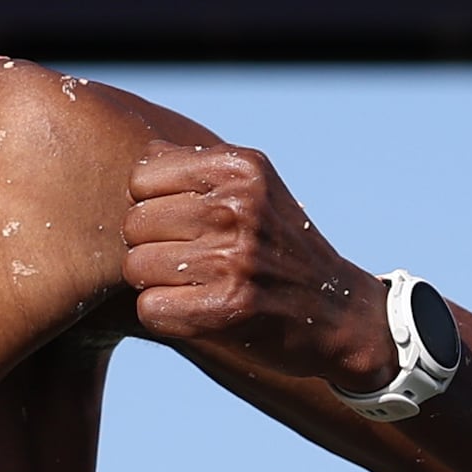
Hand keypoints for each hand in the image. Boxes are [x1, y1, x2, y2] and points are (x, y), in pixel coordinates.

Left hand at [122, 143, 400, 396]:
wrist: (337, 313)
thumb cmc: (278, 247)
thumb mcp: (253, 189)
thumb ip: (196, 168)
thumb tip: (139, 156)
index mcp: (241, 168)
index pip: (142, 176)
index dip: (150, 203)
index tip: (179, 223)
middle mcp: (238, 208)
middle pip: (134, 223)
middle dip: (149, 245)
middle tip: (185, 260)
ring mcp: (234, 258)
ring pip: (136, 266)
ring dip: (154, 283)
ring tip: (192, 285)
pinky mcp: (227, 307)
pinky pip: (149, 308)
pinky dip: (164, 315)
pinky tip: (195, 310)